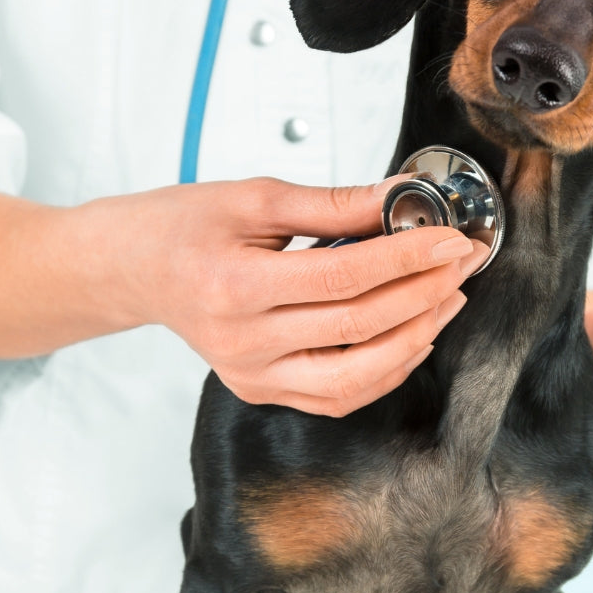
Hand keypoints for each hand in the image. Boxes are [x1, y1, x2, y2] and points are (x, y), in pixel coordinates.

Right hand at [90, 177, 489, 416]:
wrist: (131, 268)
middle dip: (424, 292)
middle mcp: (244, 343)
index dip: (407, 257)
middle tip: (460, 261)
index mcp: (236, 287)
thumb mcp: (254, 196)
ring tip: (446, 299)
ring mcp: (252, 376)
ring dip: (415, 337)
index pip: (346, 277)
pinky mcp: (260, 390)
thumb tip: (402, 197)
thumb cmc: (182, 226)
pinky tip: (411, 336)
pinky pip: (338, 396)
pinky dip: (384, 370)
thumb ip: (333, 203)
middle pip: (359, 326)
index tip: (450, 237)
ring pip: (357, 376)